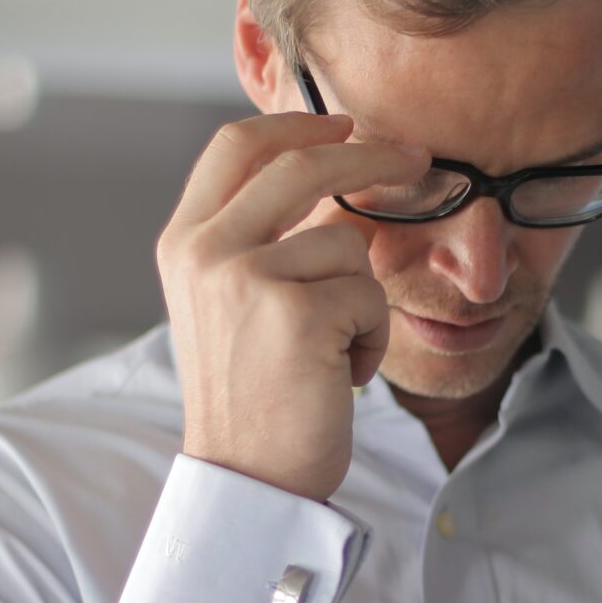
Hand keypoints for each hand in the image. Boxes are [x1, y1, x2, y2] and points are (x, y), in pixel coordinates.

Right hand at [156, 111, 428, 499]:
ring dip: (363, 299)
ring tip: (334, 350)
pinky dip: (371, 338)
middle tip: (417, 159)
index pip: (237, 146)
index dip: (297, 125)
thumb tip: (333, 174)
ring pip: (348, 243)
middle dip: (371, 156)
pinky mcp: (295, 312)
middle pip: (302, 165)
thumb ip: (259, 237)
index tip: (346, 124)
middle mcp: (205, 250)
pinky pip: (368, 295)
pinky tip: (338, 374)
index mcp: (183, 241)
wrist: (247, 478)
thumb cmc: (253, 396)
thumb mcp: (232, 302)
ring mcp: (246, 277)